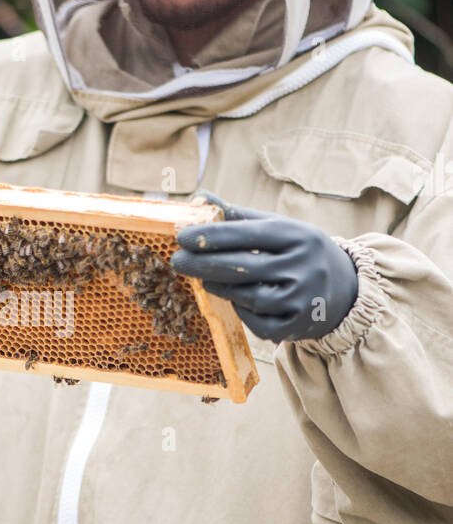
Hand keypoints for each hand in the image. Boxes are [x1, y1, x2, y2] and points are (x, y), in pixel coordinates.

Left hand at [171, 191, 358, 341]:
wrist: (345, 290)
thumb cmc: (299, 252)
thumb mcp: (279, 227)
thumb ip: (238, 216)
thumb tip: (199, 198)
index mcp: (298, 236)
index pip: (249, 234)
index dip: (213, 236)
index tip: (182, 237)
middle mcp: (303, 268)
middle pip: (243, 268)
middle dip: (204, 264)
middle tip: (177, 261)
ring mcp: (301, 299)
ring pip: (247, 297)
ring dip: (219, 287)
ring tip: (204, 278)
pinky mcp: (297, 326)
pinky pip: (256, 322)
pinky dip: (241, 310)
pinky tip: (235, 299)